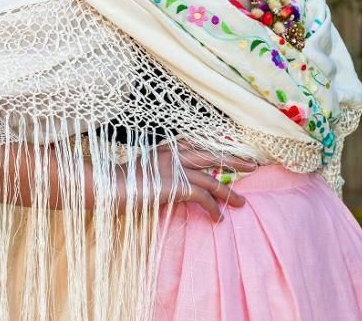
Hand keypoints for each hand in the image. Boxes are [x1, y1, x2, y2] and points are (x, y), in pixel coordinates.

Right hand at [115, 140, 255, 221]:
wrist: (109, 187)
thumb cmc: (122, 182)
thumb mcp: (145, 169)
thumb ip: (162, 169)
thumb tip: (176, 182)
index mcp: (167, 147)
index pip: (199, 144)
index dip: (217, 149)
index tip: (231, 153)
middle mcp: (174, 153)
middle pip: (212, 154)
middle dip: (234, 160)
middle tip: (252, 165)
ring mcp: (176, 168)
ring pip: (211, 178)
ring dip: (229, 191)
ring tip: (242, 202)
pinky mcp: (176, 185)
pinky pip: (202, 196)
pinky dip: (213, 207)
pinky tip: (219, 217)